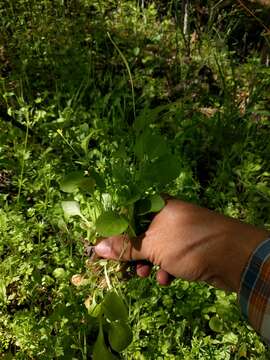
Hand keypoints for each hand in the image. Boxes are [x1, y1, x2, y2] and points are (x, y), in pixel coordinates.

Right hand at [94, 199, 267, 291]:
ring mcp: (179, 233)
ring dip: (147, 263)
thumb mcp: (152, 246)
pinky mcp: (188, 248)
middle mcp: (167, 216)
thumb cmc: (189, 243)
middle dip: (131, 252)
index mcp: (158, 206)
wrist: (235, 257)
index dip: (114, 232)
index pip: (127, 215)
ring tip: (144, 275)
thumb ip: (125, 246)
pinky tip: (167, 279)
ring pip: (153, 248)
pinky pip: (168, 257)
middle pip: (139, 234)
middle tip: (121, 267)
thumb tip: (97, 247)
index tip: (103, 247)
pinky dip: (165, 268)